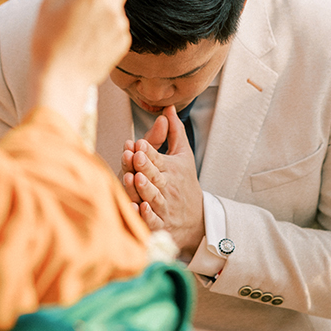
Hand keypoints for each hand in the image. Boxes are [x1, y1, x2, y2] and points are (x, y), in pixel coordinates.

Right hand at [28, 0, 136, 126]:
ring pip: (118, 4)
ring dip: (105, 5)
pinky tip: (87, 38)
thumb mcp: (48, 4)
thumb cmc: (48, 41)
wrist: (60, 81)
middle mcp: (112, 6)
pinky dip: (107, 25)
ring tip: (80, 22)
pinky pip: (118, 24)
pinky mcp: (124, 42)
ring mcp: (121, 25)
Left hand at [121, 108, 204, 254]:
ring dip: (143, 188)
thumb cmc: (184, 182)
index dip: (148, 151)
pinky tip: (139, 208)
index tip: (138, 143)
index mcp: (171, 169)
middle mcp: (167, 187)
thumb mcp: (183, 155)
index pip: (158, 159)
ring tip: (133, 178)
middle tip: (136, 156)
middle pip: (155, 176)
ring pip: (152, 197)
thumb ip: (174, 131)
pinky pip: (153, 220)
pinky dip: (146, 216)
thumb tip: (168, 107)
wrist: (196, 219)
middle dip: (145, 166)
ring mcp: (163, 206)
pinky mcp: (159, 223)